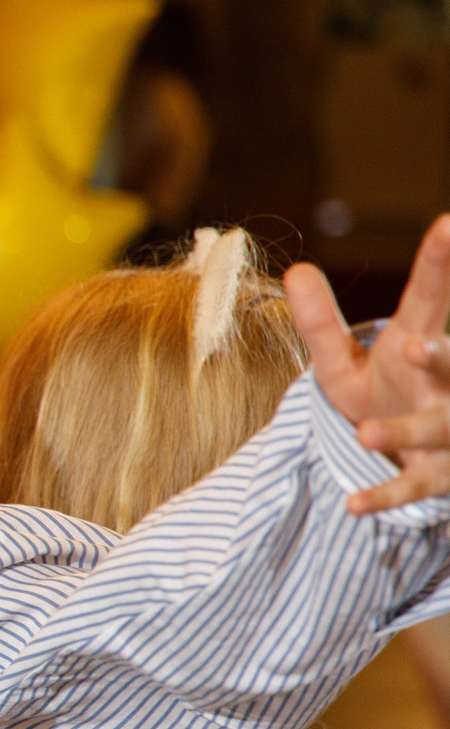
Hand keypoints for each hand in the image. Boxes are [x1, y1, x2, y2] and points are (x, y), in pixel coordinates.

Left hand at [288, 212, 449, 513]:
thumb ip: (320, 325)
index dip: (442, 262)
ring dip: (406, 432)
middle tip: (418, 344)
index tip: (449, 224)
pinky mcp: (437, 476)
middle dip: (445, 355)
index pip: (432, 298)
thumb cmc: (385, 397)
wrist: (413, 459)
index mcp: (422, 346)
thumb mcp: (345, 363)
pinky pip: (415, 488)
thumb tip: (295, 270)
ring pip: (439, 430)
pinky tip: (353, 505)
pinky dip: (386, 496)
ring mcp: (449, 431)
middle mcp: (447, 385)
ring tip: (366, 433)